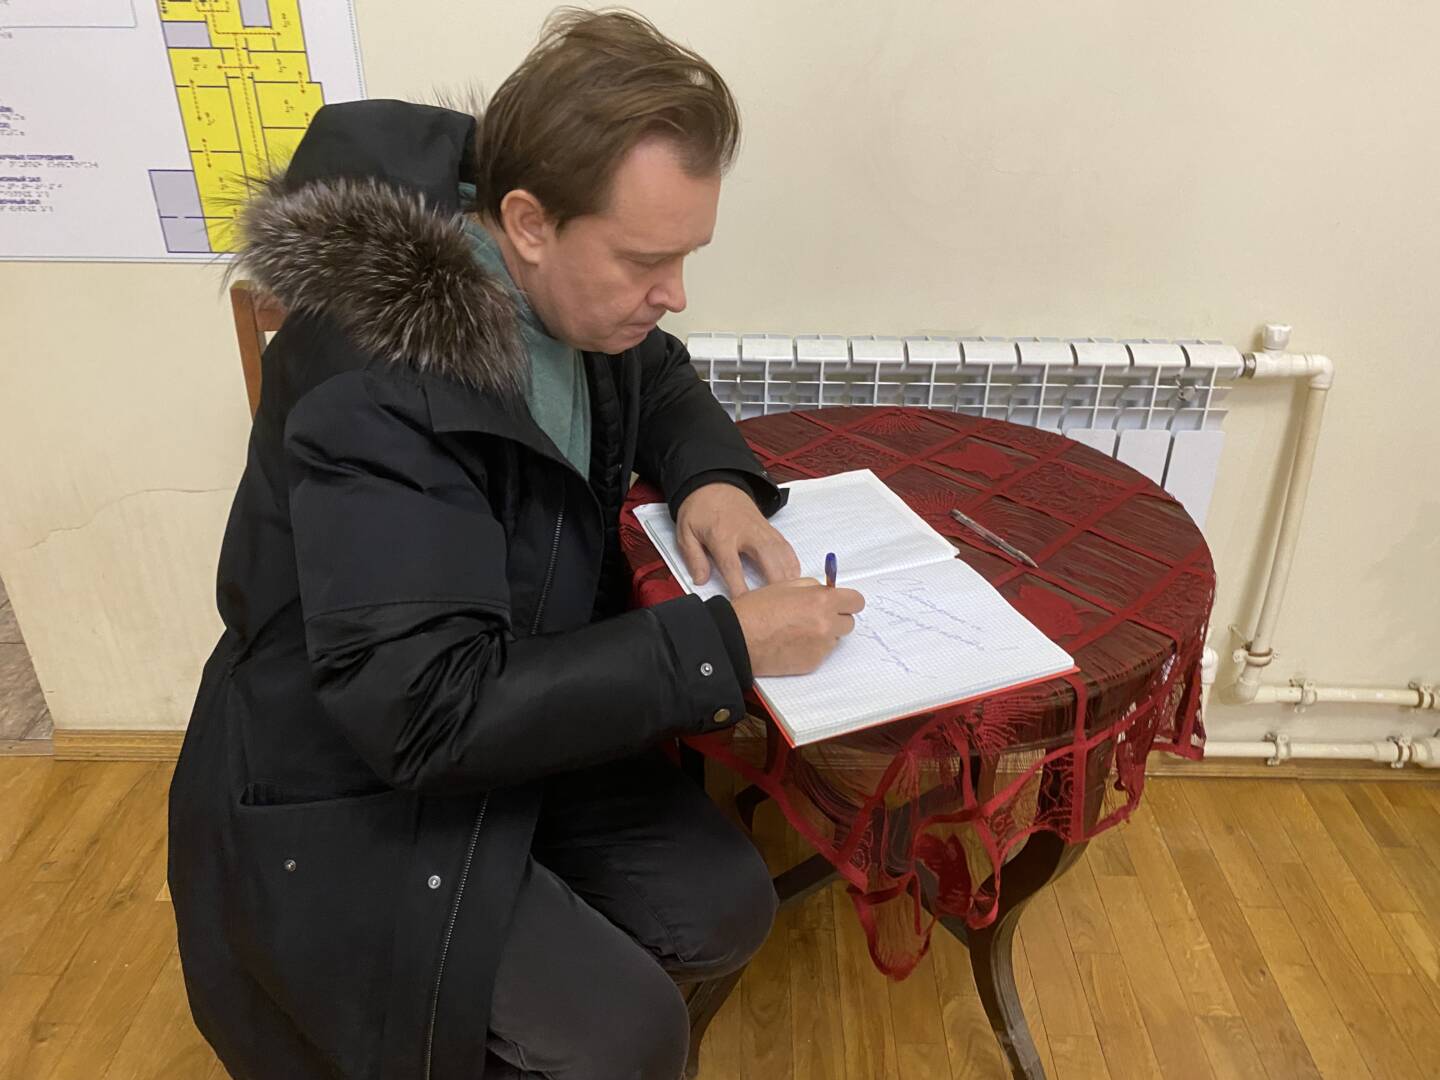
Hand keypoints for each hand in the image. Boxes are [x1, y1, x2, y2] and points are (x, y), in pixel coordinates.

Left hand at [675, 482, 800, 595]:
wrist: (715, 484)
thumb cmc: (700, 511)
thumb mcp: (686, 532)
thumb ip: (693, 557)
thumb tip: (701, 581)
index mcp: (721, 536)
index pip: (732, 566)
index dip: (739, 587)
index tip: (744, 604)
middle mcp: (746, 533)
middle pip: (767, 559)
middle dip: (774, 583)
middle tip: (778, 605)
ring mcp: (761, 530)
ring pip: (781, 554)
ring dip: (788, 576)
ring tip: (791, 597)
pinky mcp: (770, 529)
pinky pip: (786, 548)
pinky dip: (793, 564)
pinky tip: (795, 580)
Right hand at [731, 579, 865, 676]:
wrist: (738, 639)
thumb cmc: (755, 611)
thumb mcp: (785, 586)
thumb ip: (812, 588)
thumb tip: (827, 591)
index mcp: (821, 601)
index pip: (856, 601)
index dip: (847, 601)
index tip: (840, 603)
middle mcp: (826, 624)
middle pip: (849, 622)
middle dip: (836, 618)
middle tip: (814, 617)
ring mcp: (821, 647)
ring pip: (834, 639)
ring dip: (823, 635)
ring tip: (797, 631)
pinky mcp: (812, 663)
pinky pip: (821, 653)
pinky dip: (811, 649)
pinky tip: (791, 643)